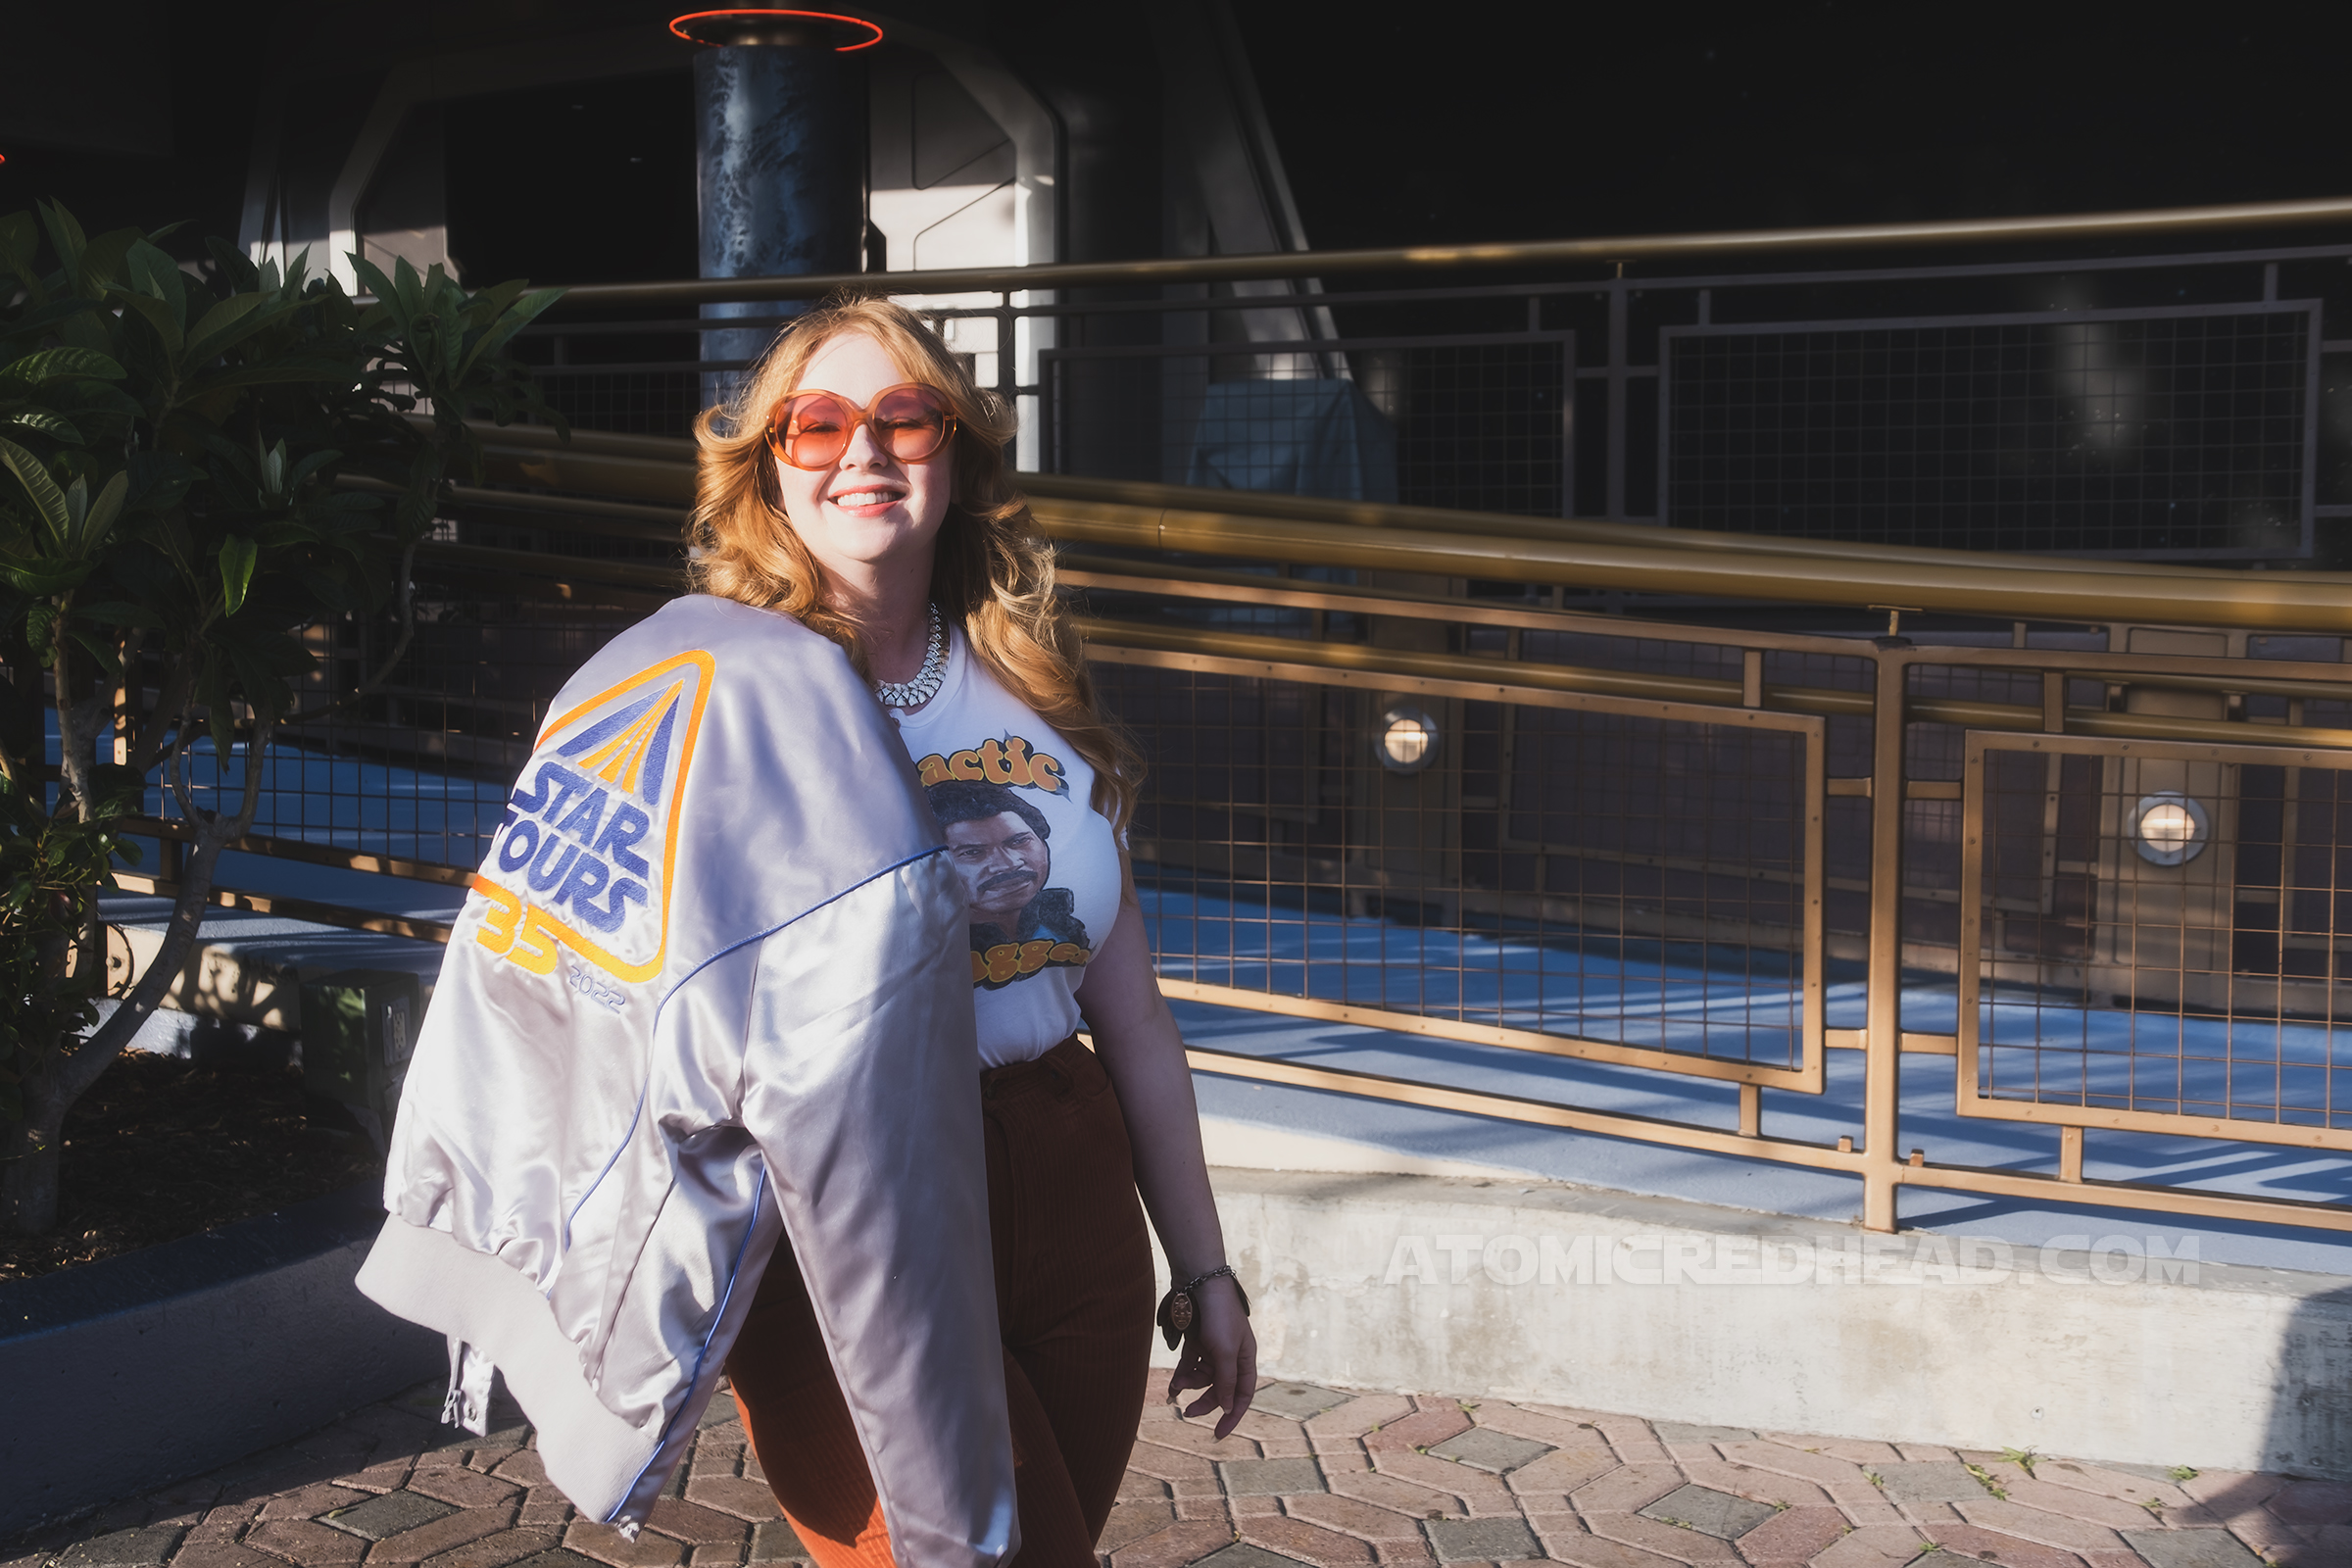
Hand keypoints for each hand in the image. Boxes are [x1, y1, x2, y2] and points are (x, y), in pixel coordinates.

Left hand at [1164, 1274, 1257, 1438]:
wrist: (1200, 1282)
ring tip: (1176, 1386)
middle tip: (1188, 1413)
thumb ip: (1226, 1380)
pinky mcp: (1197, 1340)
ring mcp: (1214, 1348)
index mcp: (1246, 1358)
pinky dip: (1182, 1375)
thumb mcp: (1225, 1351)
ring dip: (1190, 1384)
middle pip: (1221, 1388)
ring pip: (1203, 1377)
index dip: (1233, 1415)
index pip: (1243, 1395)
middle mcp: (1232, 1355)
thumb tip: (1228, 1407)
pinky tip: (1173, 1385)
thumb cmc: (1219, 1316)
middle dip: (1205, 1402)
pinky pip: (1190, 1365)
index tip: (1218, 1434)